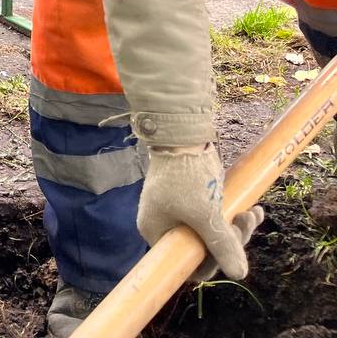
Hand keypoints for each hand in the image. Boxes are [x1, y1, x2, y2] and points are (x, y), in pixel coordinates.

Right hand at [137, 143, 264, 279]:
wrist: (182, 138)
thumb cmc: (185, 178)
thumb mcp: (205, 215)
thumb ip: (222, 245)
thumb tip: (240, 274)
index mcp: (158, 233)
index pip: (185, 264)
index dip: (211, 264)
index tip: (230, 251)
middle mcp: (167, 226)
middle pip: (204, 249)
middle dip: (230, 240)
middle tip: (244, 223)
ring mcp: (181, 213)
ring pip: (214, 233)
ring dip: (237, 227)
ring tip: (252, 214)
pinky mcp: (194, 201)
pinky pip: (216, 217)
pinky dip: (234, 215)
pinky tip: (254, 210)